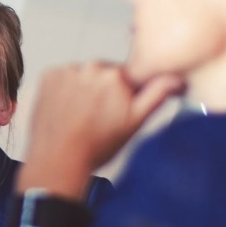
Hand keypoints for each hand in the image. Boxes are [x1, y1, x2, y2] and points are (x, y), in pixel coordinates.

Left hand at [26, 62, 181, 173]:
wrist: (58, 160)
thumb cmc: (96, 146)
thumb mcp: (135, 123)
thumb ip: (157, 95)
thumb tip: (176, 78)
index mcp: (117, 75)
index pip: (127, 77)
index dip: (124, 95)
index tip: (117, 110)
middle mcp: (91, 67)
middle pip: (104, 74)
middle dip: (104, 91)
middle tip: (98, 117)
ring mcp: (67, 70)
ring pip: (83, 76)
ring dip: (83, 89)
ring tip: (80, 116)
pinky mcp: (48, 76)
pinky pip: (62, 77)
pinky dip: (64, 90)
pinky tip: (66, 110)